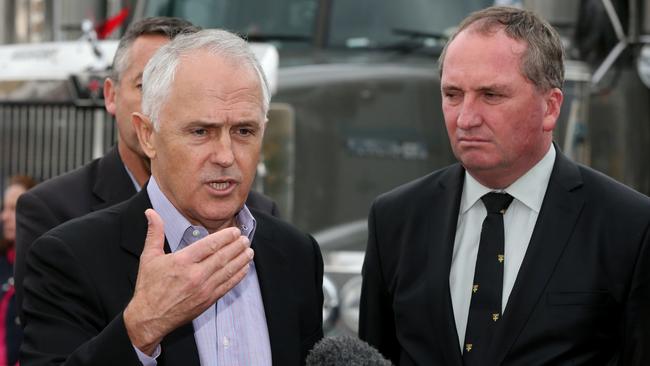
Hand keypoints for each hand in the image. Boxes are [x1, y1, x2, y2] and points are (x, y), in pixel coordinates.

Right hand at [123, 209, 252, 354]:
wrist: (149, 317)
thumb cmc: (149, 287)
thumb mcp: (149, 257)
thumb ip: (154, 232)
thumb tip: (150, 212)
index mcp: (182, 261)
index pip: (210, 244)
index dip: (225, 236)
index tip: (234, 231)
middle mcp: (195, 274)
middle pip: (223, 256)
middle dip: (237, 246)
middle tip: (245, 239)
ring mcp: (204, 288)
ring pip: (228, 270)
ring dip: (241, 259)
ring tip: (249, 251)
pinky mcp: (208, 300)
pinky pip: (228, 285)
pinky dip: (238, 276)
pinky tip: (245, 268)